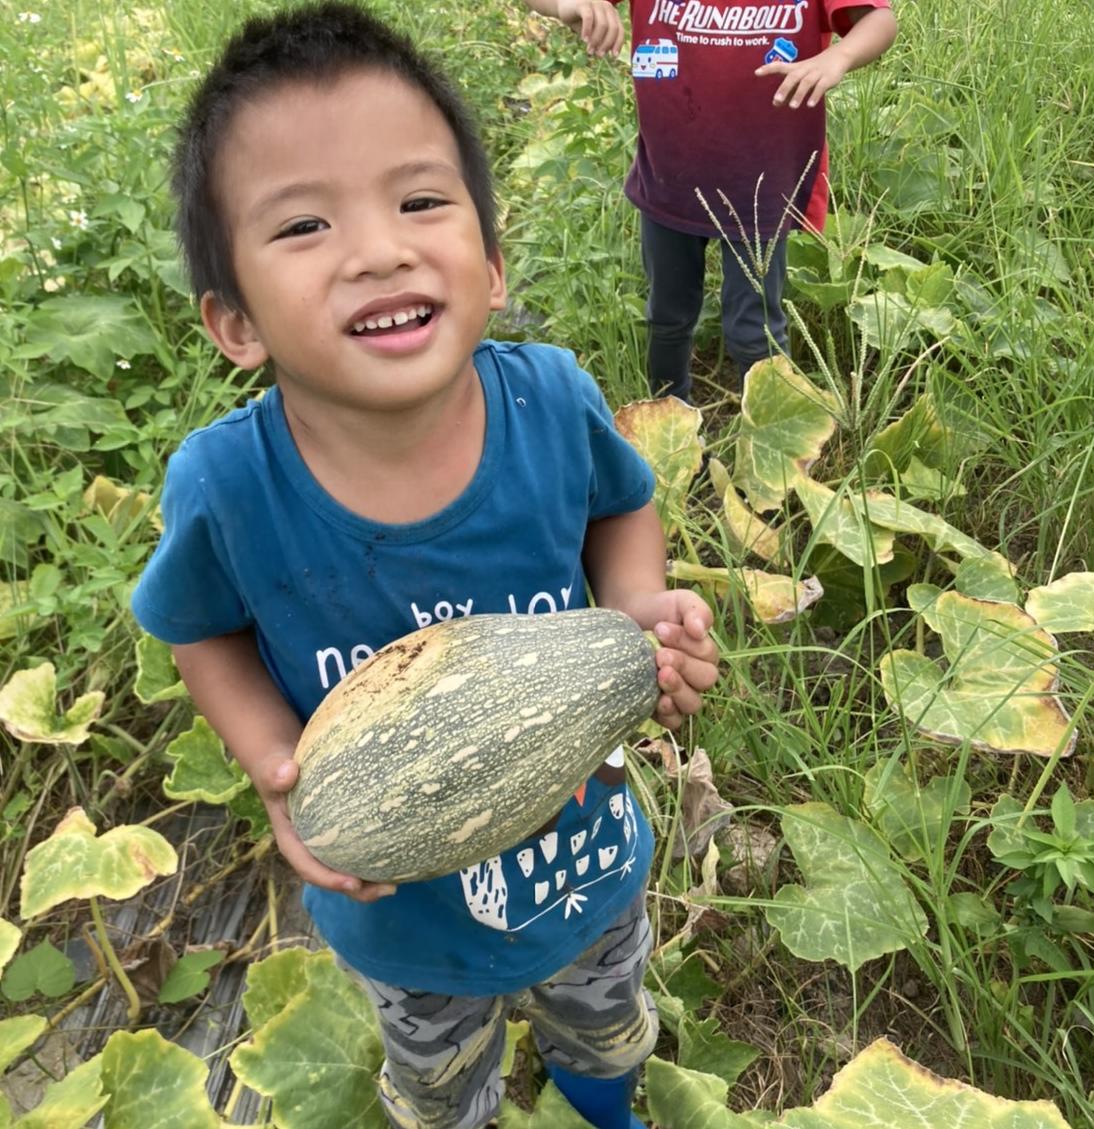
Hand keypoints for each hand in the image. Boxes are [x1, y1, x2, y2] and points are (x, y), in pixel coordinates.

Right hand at [255, 754, 396, 903]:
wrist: (283, 762)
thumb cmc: (277, 767)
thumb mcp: (271, 768)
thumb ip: (274, 773)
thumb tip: (287, 773)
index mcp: (291, 839)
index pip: (307, 865)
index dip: (329, 879)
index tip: (352, 883)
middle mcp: (309, 845)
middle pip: (332, 875)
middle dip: (357, 888)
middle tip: (387, 890)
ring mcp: (325, 840)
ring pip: (346, 867)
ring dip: (369, 880)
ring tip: (396, 883)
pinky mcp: (340, 830)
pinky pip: (356, 848)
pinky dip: (375, 856)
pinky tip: (399, 857)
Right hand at [555, 0, 624, 56]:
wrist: (564, 8)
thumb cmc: (580, 21)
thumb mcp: (592, 32)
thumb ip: (599, 40)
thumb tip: (604, 54)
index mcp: (612, 14)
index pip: (620, 30)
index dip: (618, 44)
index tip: (613, 57)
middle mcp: (606, 7)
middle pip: (613, 28)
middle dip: (607, 44)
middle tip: (599, 55)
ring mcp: (596, 3)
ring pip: (602, 25)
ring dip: (596, 41)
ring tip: (589, 51)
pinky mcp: (584, 4)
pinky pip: (589, 18)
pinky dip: (587, 31)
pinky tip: (584, 40)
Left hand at [628, 590, 719, 728]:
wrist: (630, 618)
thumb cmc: (660, 610)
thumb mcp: (680, 602)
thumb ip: (696, 611)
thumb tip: (700, 630)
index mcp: (706, 654)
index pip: (707, 656)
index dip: (685, 644)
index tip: (660, 628)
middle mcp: (697, 677)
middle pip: (704, 681)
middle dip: (683, 666)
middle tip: (659, 654)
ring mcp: (679, 694)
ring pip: (692, 704)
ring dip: (678, 691)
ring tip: (659, 675)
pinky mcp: (660, 707)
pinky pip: (673, 721)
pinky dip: (668, 714)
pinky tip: (658, 701)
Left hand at [754, 46, 850, 108]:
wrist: (839, 56)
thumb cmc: (814, 70)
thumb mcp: (801, 75)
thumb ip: (788, 89)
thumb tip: (775, 104)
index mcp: (796, 68)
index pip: (780, 66)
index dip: (768, 68)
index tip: (756, 72)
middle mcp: (805, 69)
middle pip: (793, 77)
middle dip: (785, 88)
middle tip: (776, 101)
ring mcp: (817, 73)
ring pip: (806, 82)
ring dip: (799, 94)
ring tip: (792, 107)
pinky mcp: (828, 78)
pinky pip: (821, 87)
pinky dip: (815, 96)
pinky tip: (810, 105)